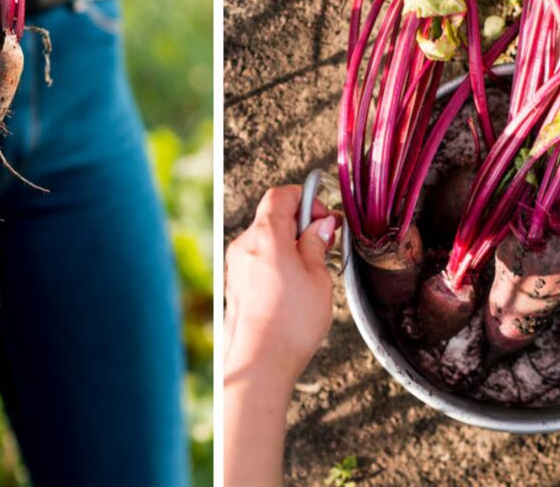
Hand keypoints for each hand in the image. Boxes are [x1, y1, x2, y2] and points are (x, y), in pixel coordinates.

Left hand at [224, 185, 338, 388]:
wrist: (260, 363)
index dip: (305, 199)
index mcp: (266, 235)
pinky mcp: (235, 285)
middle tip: (323, 243)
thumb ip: (316, 244)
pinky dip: (276, 262)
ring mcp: (236, 265)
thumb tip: (321, 226)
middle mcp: (245, 245)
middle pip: (272, 216)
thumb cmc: (290, 323)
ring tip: (311, 270)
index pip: (280, 195)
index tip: (324, 216)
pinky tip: (293, 286)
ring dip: (288, 245)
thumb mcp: (318, 277)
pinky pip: (257, 260)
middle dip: (300, 224)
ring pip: (265, 240)